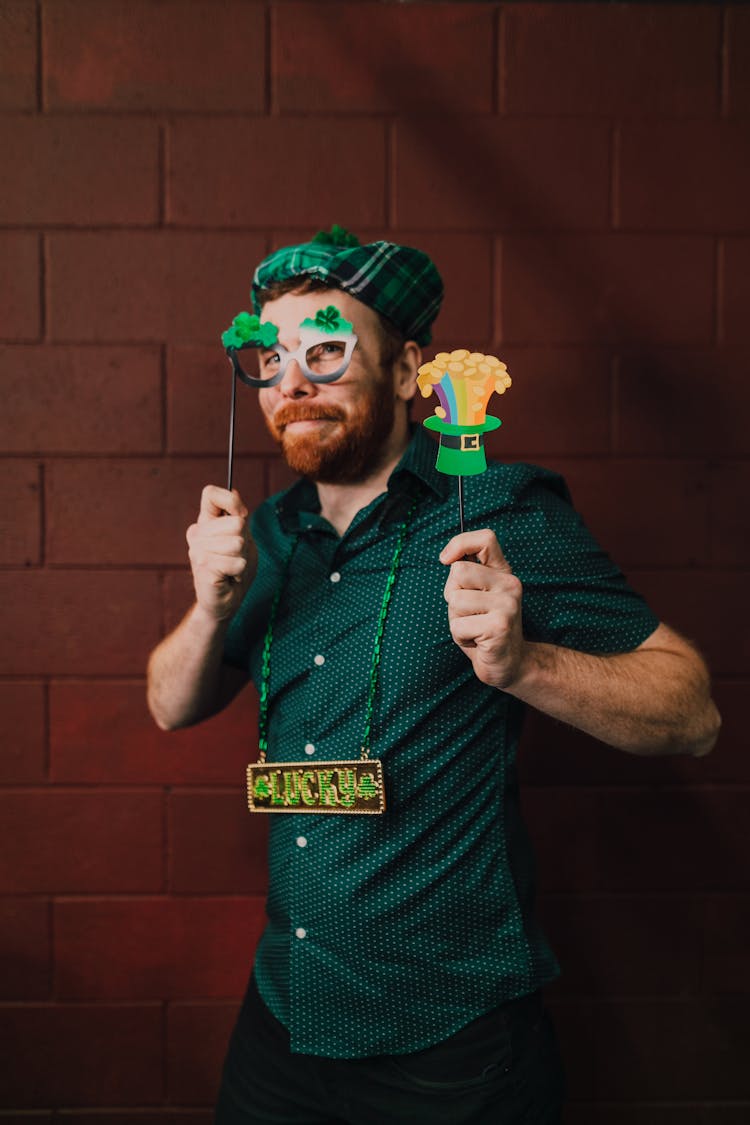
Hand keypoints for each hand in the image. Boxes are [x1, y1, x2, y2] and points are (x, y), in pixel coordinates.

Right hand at [186, 486, 255, 620]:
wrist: (225, 602)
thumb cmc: (234, 570)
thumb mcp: (243, 539)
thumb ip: (238, 517)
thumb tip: (234, 490)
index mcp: (205, 523)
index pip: (210, 494)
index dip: (231, 501)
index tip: (240, 517)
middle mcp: (197, 534)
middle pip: (236, 522)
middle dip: (244, 542)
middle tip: (236, 557)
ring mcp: (197, 550)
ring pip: (237, 543)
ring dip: (242, 559)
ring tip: (232, 568)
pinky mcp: (203, 568)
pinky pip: (236, 562)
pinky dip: (239, 571)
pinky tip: (228, 578)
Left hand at [440, 529, 525, 689]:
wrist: (509, 664)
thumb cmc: (483, 628)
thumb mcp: (474, 596)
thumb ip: (465, 576)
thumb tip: (447, 558)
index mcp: (503, 573)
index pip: (486, 539)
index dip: (460, 543)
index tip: (445, 560)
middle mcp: (509, 584)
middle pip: (458, 571)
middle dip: (452, 594)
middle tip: (467, 612)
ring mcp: (507, 604)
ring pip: (455, 599)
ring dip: (456, 619)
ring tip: (473, 628)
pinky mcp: (499, 626)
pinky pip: (458, 625)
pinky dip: (460, 636)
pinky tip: (477, 641)